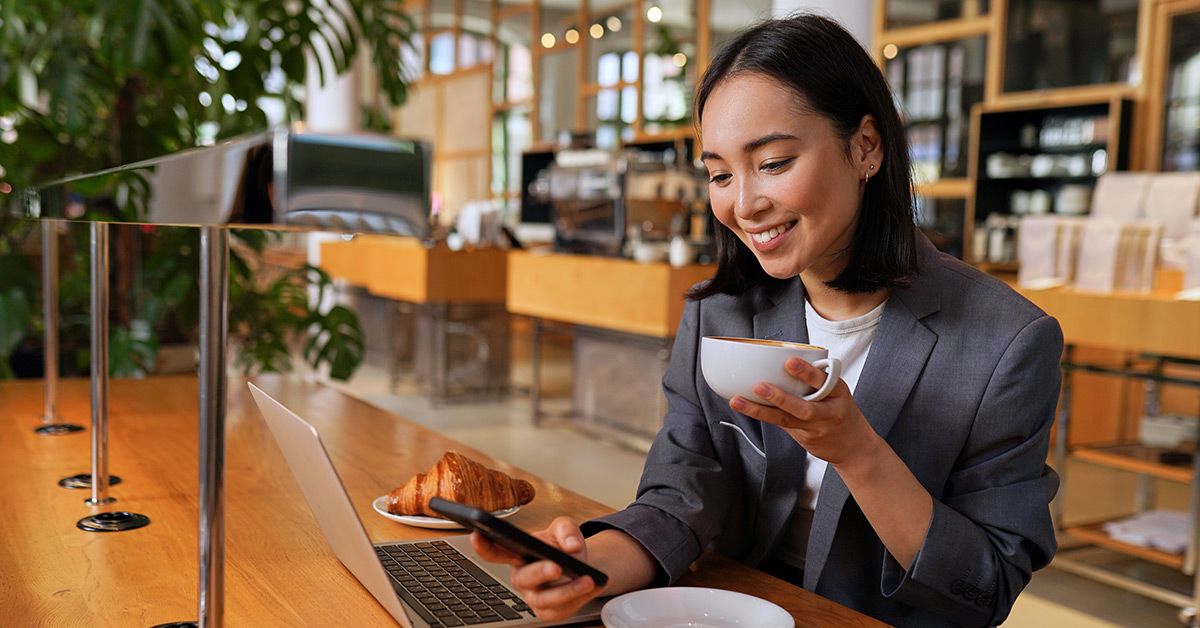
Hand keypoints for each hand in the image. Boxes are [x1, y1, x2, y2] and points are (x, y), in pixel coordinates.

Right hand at [470, 516, 604, 620]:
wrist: (581, 565)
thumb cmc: (562, 546)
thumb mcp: (564, 528)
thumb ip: (567, 530)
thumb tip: (571, 546)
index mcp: (516, 553)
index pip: (494, 551)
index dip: (483, 545)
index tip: (478, 534)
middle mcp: (522, 577)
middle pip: (523, 579)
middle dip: (539, 573)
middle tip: (556, 567)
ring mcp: (534, 597)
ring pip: (545, 599)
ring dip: (568, 590)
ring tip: (587, 580)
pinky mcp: (549, 611)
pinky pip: (562, 609)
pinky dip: (580, 597)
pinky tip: (592, 585)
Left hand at [730, 357, 880, 466]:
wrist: (855, 446)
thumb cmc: (839, 410)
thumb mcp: (836, 390)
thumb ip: (815, 378)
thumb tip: (782, 358)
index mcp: (837, 392)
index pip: (824, 380)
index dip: (807, 372)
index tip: (789, 361)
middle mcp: (827, 412)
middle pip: (804, 407)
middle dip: (781, 398)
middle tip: (760, 386)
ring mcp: (815, 428)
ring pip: (786, 419)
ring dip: (760, 410)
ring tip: (739, 401)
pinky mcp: (804, 438)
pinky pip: (780, 424)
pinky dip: (762, 415)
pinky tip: (745, 407)